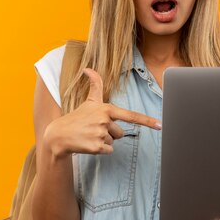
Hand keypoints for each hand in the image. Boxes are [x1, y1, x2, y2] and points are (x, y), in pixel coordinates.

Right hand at [43, 68, 160, 156]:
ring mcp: (101, 134)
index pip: (131, 116)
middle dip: (110, 133)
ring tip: (90, 136)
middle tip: (94, 129)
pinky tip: (89, 143)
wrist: (59, 135)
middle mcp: (105, 121)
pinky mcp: (97, 147)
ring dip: (103, 142)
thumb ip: (95, 84)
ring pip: (113, 142)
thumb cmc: (77, 117)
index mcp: (107, 109)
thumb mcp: (88, 101)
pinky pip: (108, 151)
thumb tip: (88, 68)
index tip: (160, 125)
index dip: (147, 121)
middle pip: (120, 133)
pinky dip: (100, 150)